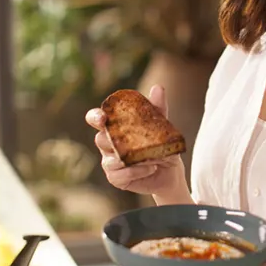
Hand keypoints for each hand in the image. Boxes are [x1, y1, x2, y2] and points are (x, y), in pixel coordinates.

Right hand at [85, 85, 188, 205]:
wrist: (170, 171)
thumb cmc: (160, 144)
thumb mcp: (161, 125)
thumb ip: (157, 108)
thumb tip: (158, 88)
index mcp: (113, 126)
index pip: (95, 118)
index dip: (95, 117)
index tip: (103, 118)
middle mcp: (107, 144)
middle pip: (100, 139)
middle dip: (114, 140)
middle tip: (131, 140)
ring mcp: (109, 162)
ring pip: (109, 159)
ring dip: (130, 158)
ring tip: (151, 157)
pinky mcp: (115, 178)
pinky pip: (119, 174)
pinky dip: (135, 171)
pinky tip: (150, 167)